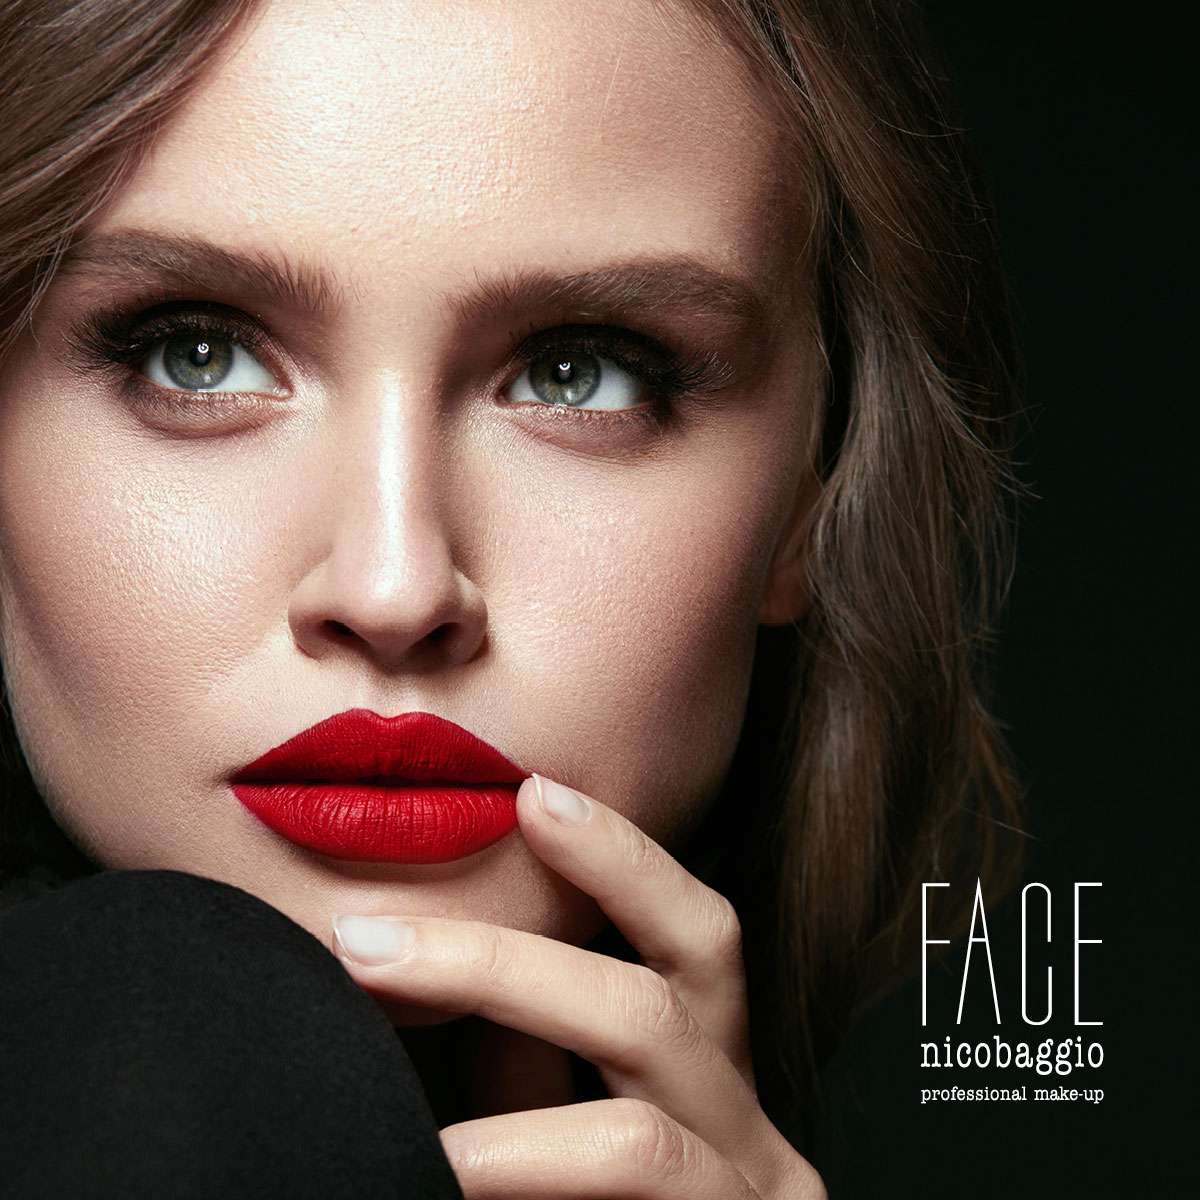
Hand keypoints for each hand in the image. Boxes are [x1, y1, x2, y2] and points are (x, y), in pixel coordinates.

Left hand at [333, 774, 825, 1198]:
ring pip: (639, 1144)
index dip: (622, 857)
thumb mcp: (574, 1121)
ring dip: (505, 1134)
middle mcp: (755, 1133)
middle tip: (365, 947)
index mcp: (717, 1070)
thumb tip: (421, 972)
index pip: (696, 933)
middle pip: (655, 1008)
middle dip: (506, 965)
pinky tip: (436, 1195)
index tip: (530, 793)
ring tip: (403, 1144)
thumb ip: (531, 1056)